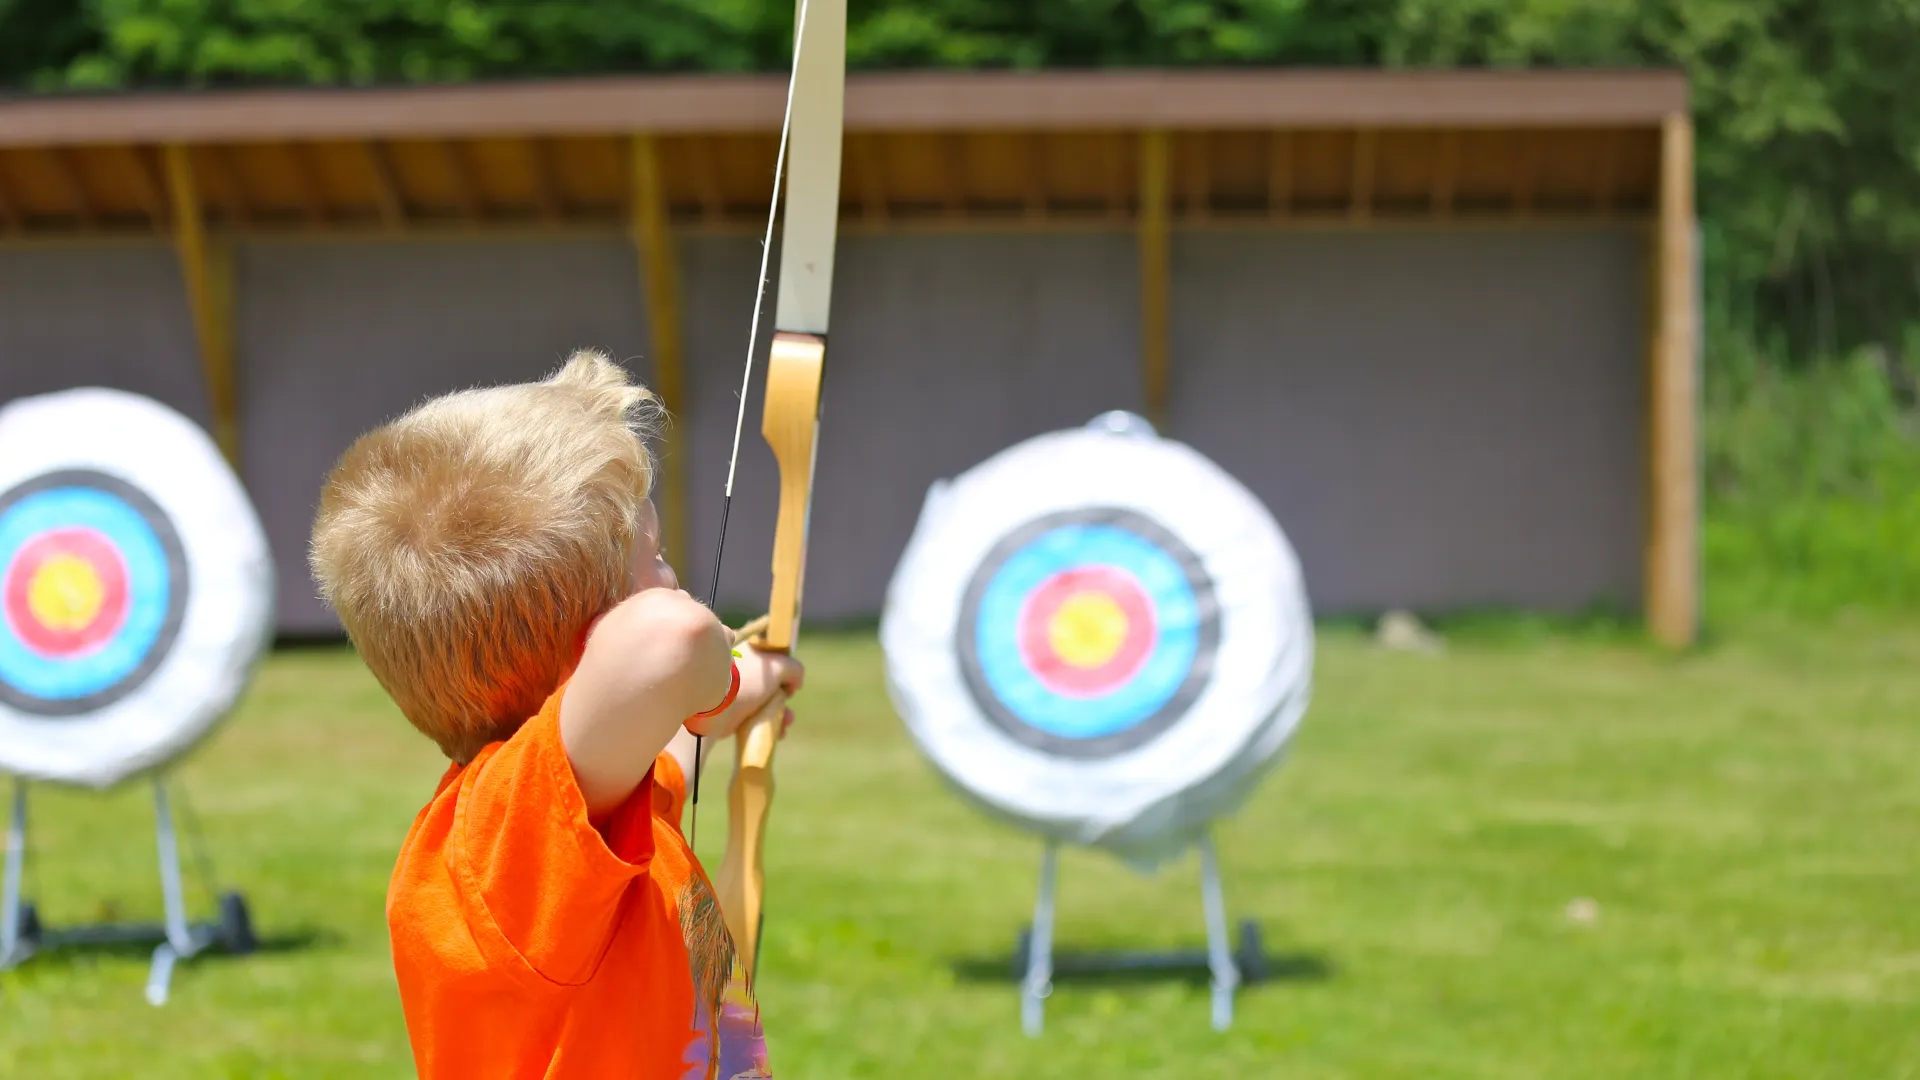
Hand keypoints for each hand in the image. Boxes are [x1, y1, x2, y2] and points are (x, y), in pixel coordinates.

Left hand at [684, 646, 804, 740]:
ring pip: (762, 702)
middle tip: (788, 710)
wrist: (713, 709)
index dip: (784, 670)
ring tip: (785, 724)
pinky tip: (777, 733)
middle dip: (784, 699)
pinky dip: (766, 725)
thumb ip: (794, 669)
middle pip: (769, 683)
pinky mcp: (727, 712)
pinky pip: (752, 717)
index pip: (770, 657)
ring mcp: (732, 691)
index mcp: (746, 651)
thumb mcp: (778, 666)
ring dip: (780, 714)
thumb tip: (795, 682)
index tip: (790, 685)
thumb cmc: (746, 682)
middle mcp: (739, 669)